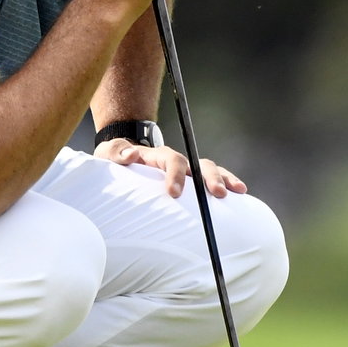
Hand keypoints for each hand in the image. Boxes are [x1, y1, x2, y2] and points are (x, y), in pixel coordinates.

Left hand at [94, 139, 247, 198]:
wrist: (122, 158)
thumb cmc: (114, 160)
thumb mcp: (108, 154)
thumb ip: (116, 153)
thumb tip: (130, 154)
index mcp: (157, 156)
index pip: (171, 160)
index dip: (175, 175)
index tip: (174, 193)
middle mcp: (176, 161)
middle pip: (197, 164)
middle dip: (209, 178)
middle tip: (217, 193)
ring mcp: (186, 170)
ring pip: (209, 169)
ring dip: (224, 179)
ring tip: (237, 191)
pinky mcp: (191, 180)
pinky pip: (211, 180)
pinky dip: (226, 184)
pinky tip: (240, 193)